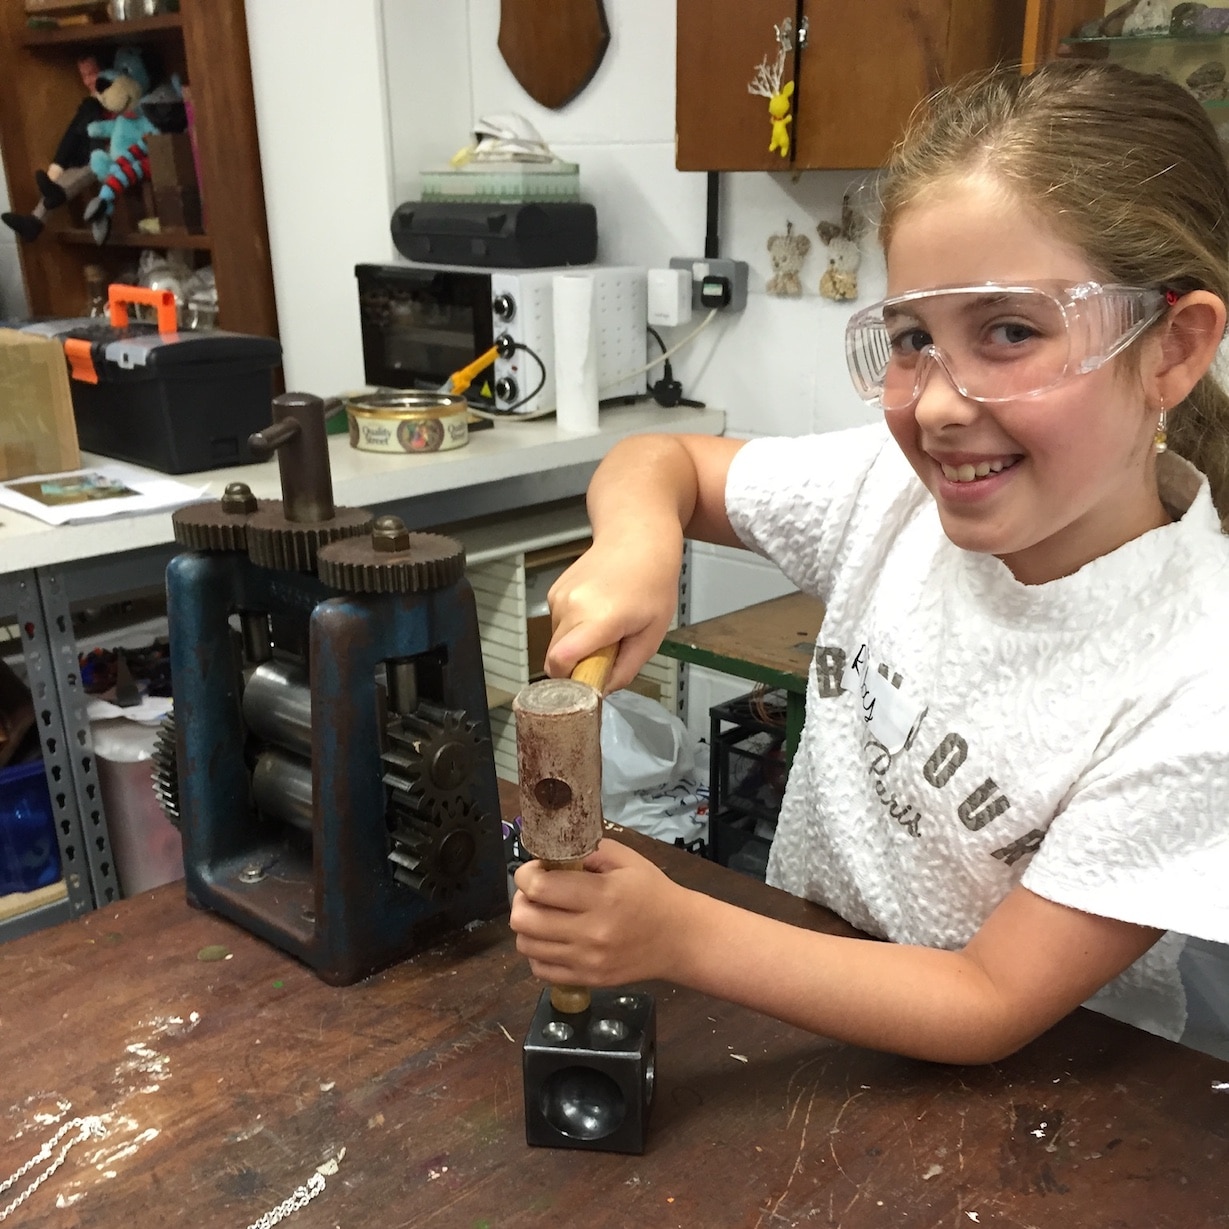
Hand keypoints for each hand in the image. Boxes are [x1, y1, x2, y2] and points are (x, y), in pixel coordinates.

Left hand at [510, 839, 690, 986]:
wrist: (680, 938)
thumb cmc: (653, 893)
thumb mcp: (627, 860)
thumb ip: (589, 852)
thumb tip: (553, 856)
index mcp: (602, 895)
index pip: (539, 887)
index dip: (525, 874)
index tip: (534, 869)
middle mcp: (591, 932)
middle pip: (524, 919)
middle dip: (521, 899)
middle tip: (535, 892)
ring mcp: (587, 961)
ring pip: (526, 946)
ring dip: (527, 926)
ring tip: (543, 914)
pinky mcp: (588, 981)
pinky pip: (540, 970)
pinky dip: (538, 952)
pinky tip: (552, 938)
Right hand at [545, 533, 681, 690]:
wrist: (637, 539)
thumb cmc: (652, 583)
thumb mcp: (652, 634)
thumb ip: (626, 668)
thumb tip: (603, 690)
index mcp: (598, 619)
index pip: (560, 661)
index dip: (569, 681)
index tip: (588, 683)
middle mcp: (571, 607)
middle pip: (556, 657)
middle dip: (577, 666)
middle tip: (607, 654)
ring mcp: (559, 598)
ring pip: (556, 642)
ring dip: (576, 646)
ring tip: (606, 627)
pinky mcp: (554, 592)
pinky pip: (557, 624)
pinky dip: (573, 628)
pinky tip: (597, 612)